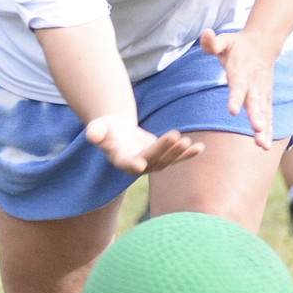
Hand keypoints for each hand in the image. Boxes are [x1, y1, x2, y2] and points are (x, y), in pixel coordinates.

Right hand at [85, 116, 202, 173]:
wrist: (117, 133)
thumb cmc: (106, 128)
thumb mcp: (99, 127)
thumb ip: (96, 132)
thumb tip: (92, 135)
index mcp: (120, 159)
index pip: (127, 163)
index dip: (133, 164)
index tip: (140, 163)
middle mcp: (137, 165)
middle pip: (152, 159)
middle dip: (163, 150)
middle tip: (175, 137)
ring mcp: (151, 163)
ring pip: (166, 160)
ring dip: (177, 153)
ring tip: (187, 142)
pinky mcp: (162, 157)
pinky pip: (176, 157)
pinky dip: (188, 154)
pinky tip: (200, 148)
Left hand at [199, 28, 275, 149]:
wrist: (263, 44)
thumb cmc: (238, 45)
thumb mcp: (224, 40)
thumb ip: (213, 42)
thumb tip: (205, 33)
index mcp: (241, 72)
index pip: (238, 86)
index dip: (236, 98)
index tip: (232, 110)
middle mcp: (253, 84)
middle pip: (254, 102)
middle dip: (256, 117)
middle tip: (257, 130)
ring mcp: (262, 92)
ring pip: (263, 112)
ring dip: (264, 129)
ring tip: (262, 145)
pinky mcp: (266, 98)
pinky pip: (268, 115)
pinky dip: (268, 130)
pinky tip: (264, 146)